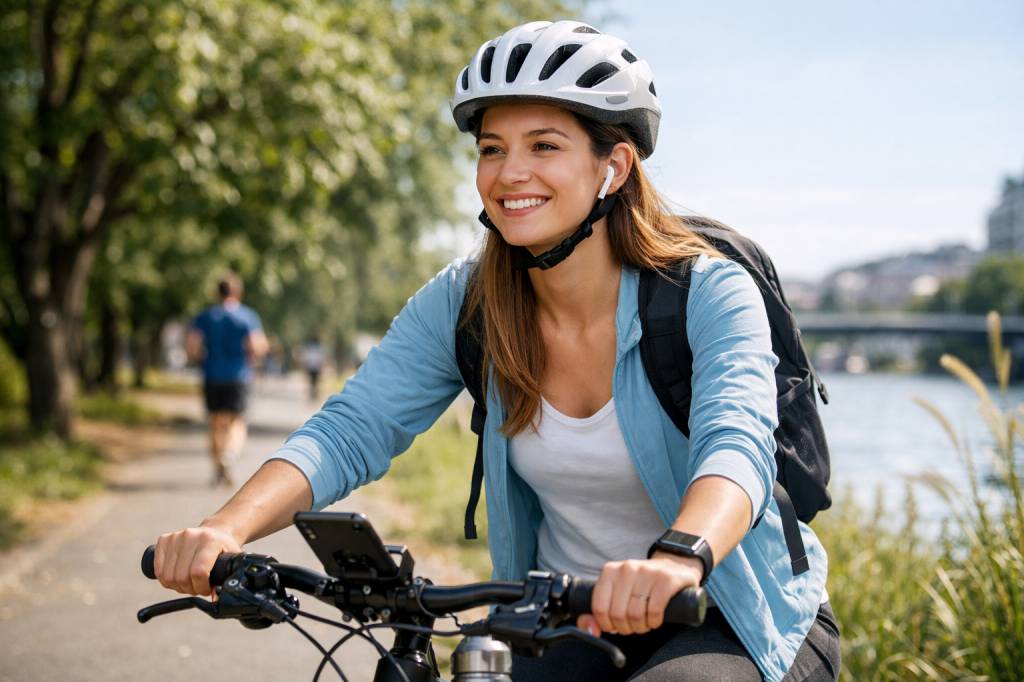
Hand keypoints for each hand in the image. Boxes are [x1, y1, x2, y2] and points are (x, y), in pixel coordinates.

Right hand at [153, 523, 242, 596]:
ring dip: (178, 586)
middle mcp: (191, 536)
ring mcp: (175, 537)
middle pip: (181, 577)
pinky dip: (166, 580)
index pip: (198, 572)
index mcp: (210, 541)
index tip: (207, 589)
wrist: (215, 532)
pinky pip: (159, 570)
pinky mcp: (164, 540)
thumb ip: (226, 580)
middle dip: (190, 589)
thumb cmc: (223, 549)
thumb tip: (215, 599)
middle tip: (198, 586)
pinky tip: (178, 577)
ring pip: (168, 577)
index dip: (201, 587)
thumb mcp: (231, 562)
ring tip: (189, 582)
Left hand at [577, 553, 703, 636]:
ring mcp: (647, 572)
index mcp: (610, 571)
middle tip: (633, 626)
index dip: (607, 625)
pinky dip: (654, 622)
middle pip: (618, 614)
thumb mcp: (616, 594)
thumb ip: (598, 613)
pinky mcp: (666, 579)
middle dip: (626, 628)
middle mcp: (627, 568)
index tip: (615, 626)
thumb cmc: (641, 586)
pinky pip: (654, 611)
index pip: (599, 608)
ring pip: (636, 614)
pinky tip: (655, 619)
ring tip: (645, 622)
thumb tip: (591, 630)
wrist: (674, 568)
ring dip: (641, 627)